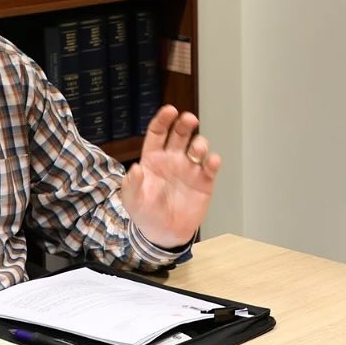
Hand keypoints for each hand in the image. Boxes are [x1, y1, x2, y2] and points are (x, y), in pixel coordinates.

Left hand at [120, 106, 220, 247]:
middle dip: (185, 124)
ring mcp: (189, 169)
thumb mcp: (132, 200)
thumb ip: (132, 184)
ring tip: (197, 150)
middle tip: (190, 120)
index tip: (171, 110)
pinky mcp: (204, 182)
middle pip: (180, 134)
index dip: (164, 120)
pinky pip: (210, 168)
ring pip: (197, 148)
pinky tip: (211, 161)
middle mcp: (173, 159)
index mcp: (153, 158)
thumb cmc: (145, 213)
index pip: (158, 133)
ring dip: (199, 144)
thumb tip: (134, 169)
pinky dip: (213, 162)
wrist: (164, 234)